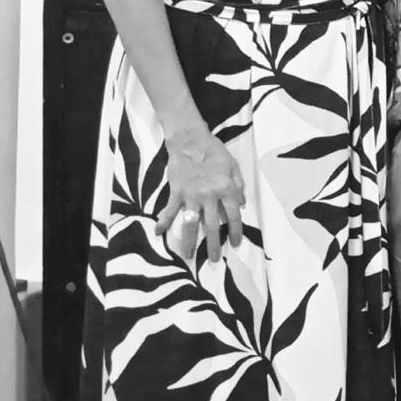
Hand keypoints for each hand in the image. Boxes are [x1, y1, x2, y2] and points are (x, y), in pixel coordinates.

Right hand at [155, 128, 244, 263]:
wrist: (190, 141)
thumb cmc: (215, 152)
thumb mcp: (234, 167)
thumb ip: (239, 186)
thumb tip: (242, 204)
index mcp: (226, 190)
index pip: (233, 216)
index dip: (234, 231)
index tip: (234, 244)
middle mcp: (209, 196)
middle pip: (212, 226)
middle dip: (213, 245)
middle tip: (214, 259)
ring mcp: (191, 196)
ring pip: (190, 223)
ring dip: (189, 241)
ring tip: (189, 255)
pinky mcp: (176, 192)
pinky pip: (170, 210)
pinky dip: (163, 221)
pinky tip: (158, 233)